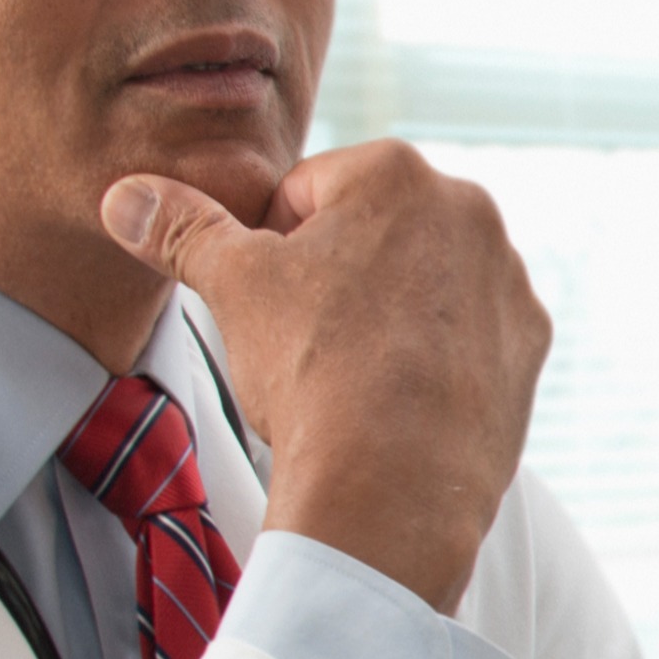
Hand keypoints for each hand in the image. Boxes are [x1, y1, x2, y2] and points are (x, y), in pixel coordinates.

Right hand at [102, 144, 549, 612]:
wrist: (391, 485)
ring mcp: (509, 281)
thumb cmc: (316, 374)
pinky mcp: (530, 345)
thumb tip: (129, 198)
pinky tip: (399, 398)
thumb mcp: (230, 284)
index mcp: (398, 173)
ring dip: (384, 316)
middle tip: (306, 339)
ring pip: (419, 285)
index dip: (270, 248)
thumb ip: (180, 229)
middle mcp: (471, 214)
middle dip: (331, 277)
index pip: (305, 193)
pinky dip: (433, 359)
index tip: (271, 300)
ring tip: (352, 373)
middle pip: (368, 235)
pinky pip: (464, 338)